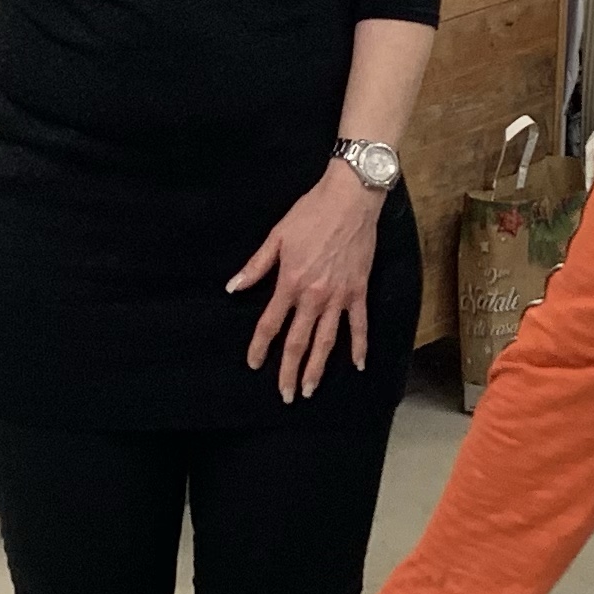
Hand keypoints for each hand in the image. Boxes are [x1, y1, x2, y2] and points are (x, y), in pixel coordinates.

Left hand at [229, 161, 382, 400]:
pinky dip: (359, 346)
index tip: (253, 363)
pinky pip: (359, 325)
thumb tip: (234, 287)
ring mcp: (339, 296)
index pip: (270, 324)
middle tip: (285, 394)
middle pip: (298, 341)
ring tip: (309, 389)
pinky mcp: (358, 291)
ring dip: (318, 367)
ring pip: (327, 340)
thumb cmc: (311, 213)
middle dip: (289, 370)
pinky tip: (358, 365)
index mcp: (290, 283)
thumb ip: (256, 266)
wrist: (350, 199)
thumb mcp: (277, 237)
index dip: (260, 346)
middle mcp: (314, 296)